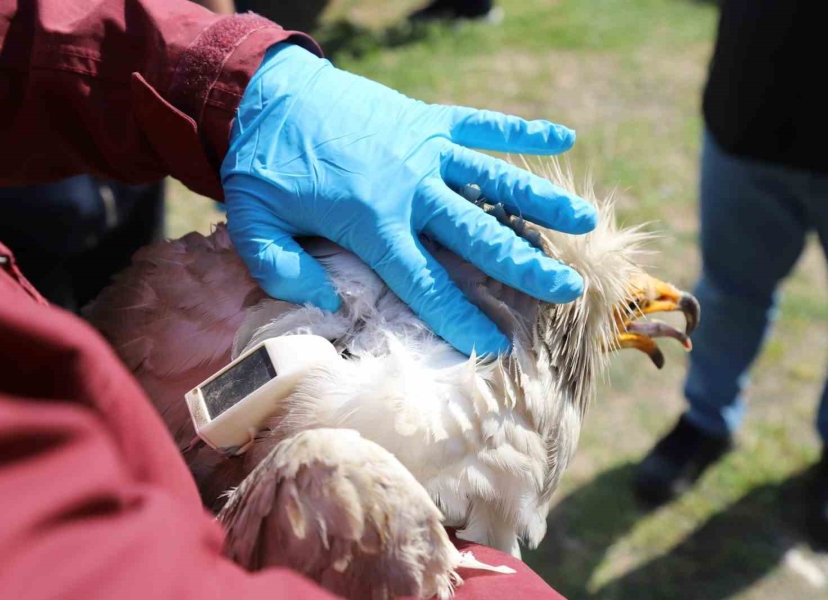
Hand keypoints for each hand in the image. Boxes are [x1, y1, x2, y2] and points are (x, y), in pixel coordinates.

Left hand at [221, 43, 596, 355]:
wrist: (267, 89)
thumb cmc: (261, 163)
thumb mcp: (252, 222)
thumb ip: (284, 268)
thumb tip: (331, 302)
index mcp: (371, 221)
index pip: (424, 281)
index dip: (460, 316)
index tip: (497, 344)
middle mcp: (410, 187)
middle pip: (477, 235)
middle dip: (523, 266)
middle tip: (567, 289)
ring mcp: (423, 148)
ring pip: (493, 181)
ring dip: (540, 203)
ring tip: (585, 223)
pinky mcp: (426, 119)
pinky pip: (481, 124)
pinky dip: (520, 131)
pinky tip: (562, 137)